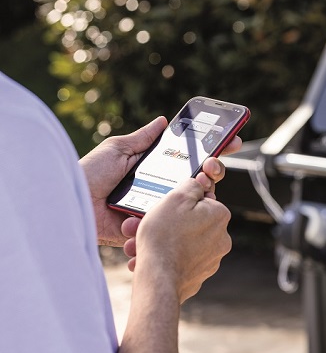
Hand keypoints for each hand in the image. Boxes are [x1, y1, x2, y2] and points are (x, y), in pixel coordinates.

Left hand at [79, 117, 240, 246]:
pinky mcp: (148, 232)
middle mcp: (160, 192)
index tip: (230, 142)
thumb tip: (164, 121)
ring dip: (195, 200)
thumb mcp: (117, 150)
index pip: (190, 163)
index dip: (212, 154)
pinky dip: (174, 224)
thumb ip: (142, 139)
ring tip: (193, 188)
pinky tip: (172, 210)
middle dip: (211, 176)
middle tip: (211, 169)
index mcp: (155, 172)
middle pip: (197, 186)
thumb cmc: (88, 174)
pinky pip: (169, 230)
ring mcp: (156, 213)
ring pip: (189, 210)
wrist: (68, 204)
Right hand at [133, 178, 231, 302]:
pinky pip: (179, 261)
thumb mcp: (175, 198)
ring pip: (181, 242)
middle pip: (189, 223)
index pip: (200, 200)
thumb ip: (191, 186)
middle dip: (165, 223)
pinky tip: (145, 259)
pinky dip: (164, 258)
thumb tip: (198, 185)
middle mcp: (221, 238)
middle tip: (143, 226)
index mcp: (220, 216)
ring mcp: (211, 259)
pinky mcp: (198, 275)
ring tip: (137, 245)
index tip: (163, 208)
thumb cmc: (164, 237)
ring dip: (160, 241)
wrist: (158, 279)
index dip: (178, 202)